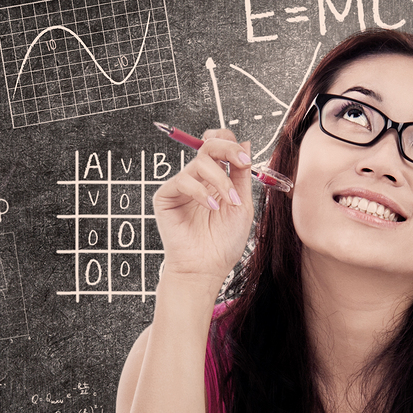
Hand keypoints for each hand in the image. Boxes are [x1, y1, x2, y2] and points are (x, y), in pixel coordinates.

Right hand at [152, 129, 255, 284]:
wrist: (206, 268)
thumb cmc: (224, 242)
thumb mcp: (242, 204)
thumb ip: (242, 175)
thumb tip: (245, 144)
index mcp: (217, 179)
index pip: (221, 147)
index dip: (232, 145)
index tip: (246, 159)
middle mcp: (199, 179)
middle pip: (209, 146)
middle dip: (227, 149)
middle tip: (241, 162)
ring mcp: (182, 186)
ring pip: (200, 162)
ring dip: (220, 180)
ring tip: (229, 201)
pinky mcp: (166, 196)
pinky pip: (183, 180)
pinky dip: (200, 191)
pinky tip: (211, 207)